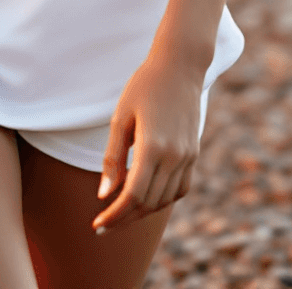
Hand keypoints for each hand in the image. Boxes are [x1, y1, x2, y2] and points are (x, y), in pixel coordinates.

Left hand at [91, 50, 202, 233]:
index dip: (114, 215)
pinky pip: (180, 189)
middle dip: (125, 218)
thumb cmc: (143, 86)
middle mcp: (174, 156)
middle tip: (104, 222)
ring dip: (142, 211)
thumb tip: (104, 195)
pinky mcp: (193, 154)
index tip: (97, 225)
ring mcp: (187, 156)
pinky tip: (146, 196)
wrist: (180, 66)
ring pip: (165, 200)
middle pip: (148, 203)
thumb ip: (113, 158)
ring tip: (121, 210)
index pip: (133, 196)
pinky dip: (162, 199)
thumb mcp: (120, 118)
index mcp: (153, 146)